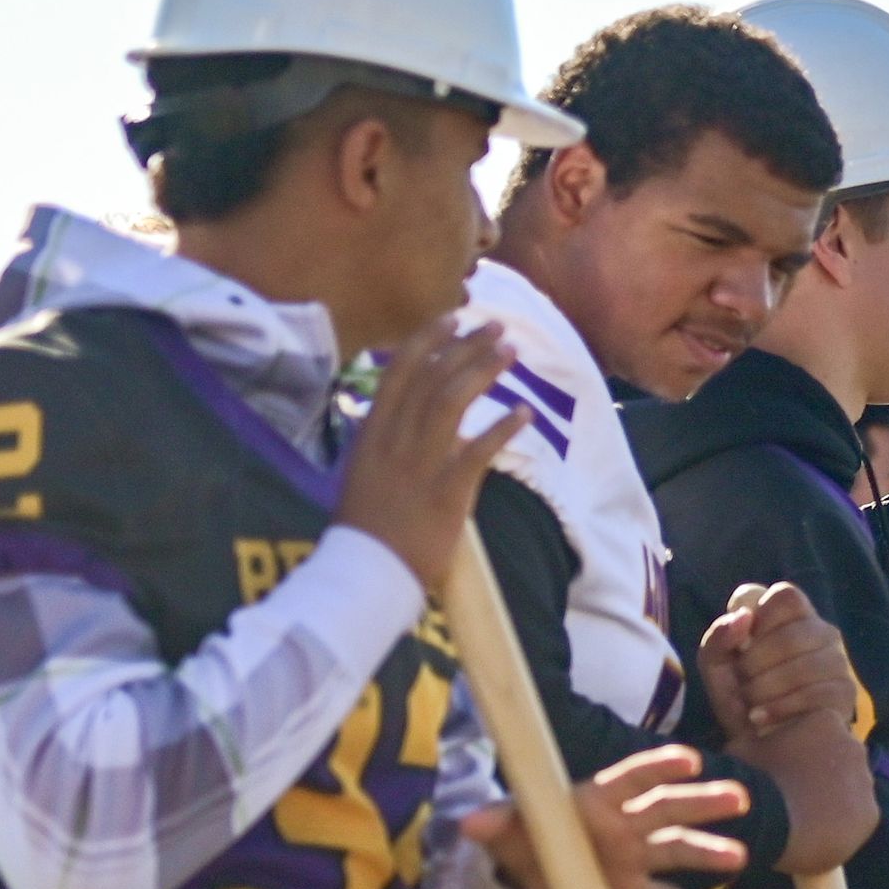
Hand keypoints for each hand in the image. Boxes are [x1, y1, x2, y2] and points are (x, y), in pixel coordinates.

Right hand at [339, 320, 520, 585]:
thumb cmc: (365, 528)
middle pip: (432, 377)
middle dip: (465, 345)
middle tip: (496, 326)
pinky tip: (523, 412)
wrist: (366, 570)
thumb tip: (410, 418)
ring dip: (483, 371)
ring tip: (510, 352)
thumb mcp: (365, 472)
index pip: (400, 371)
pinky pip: (478, 451)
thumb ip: (386, 442)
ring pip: (451, 401)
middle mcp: (394, 439)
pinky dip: (502, 428)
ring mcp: (420, 463)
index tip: (453, 318)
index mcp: (372, 431)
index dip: (428, 340)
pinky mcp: (446, 491)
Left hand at [467, 743, 749, 888]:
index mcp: (598, 798)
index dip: (660, 766)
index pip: (633, 777)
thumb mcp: (506, 828)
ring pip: (676, 848)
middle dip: (701, 802)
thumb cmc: (525, 835)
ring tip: (738, 857)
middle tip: (738, 798)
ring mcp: (635, 857)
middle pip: (667, 809)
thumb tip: (470, 822)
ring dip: (707, 852)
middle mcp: (625, 824)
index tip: (690, 761)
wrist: (527, 871)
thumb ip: (496, 822)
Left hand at [699, 583, 860, 737]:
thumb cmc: (743, 703)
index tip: (741, 645)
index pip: (784, 595)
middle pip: (789, 634)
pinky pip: (814, 694)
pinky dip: (779, 709)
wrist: (766, 750)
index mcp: (790, 617)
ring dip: (765, 690)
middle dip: (754, 665)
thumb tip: (743, 617)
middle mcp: (819, 631)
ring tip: (752, 706)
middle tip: (743, 686)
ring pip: (803, 666)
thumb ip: (718, 640)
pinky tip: (763, 719)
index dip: (758, 617)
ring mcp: (837, 660)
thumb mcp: (717, 671)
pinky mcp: (844, 690)